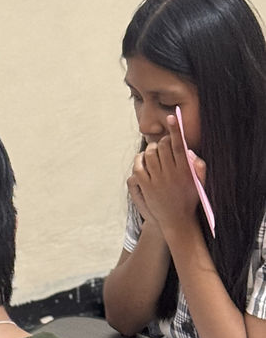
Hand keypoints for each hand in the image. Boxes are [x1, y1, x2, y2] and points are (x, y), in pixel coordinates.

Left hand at [129, 112, 206, 231]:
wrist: (175, 221)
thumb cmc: (189, 200)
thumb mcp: (199, 184)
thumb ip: (198, 167)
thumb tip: (189, 151)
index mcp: (185, 170)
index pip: (178, 145)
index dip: (175, 129)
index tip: (172, 117)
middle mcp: (171, 173)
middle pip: (162, 146)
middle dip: (162, 141)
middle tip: (162, 143)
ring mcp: (157, 180)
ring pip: (149, 154)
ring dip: (150, 149)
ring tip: (154, 151)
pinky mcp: (146, 186)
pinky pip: (139, 167)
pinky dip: (139, 160)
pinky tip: (142, 159)